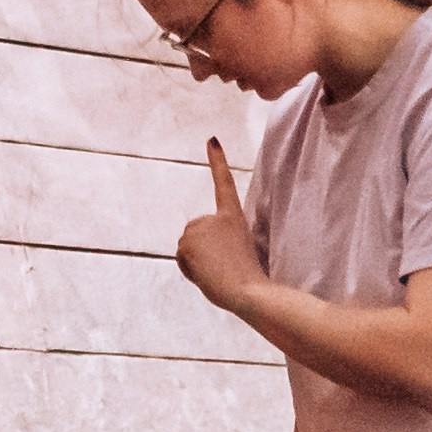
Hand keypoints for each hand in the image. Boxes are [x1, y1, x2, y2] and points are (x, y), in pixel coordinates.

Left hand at [175, 139, 265, 316]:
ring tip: (217, 271)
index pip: (224, 183)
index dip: (218, 161)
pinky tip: (206, 274)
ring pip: (188, 247)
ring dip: (196, 263)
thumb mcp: (239, 256)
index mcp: (234, 217)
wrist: (247, 291)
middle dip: (202, 251)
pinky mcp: (187, 242)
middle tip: (222, 265)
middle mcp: (214, 217)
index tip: (211, 140)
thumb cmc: (249, 281)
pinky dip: (189, 270)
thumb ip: (220, 248)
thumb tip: (199, 255)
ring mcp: (200, 228)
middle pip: (196, 233)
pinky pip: (181, 259)